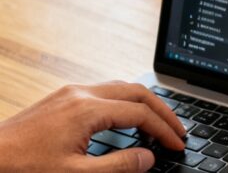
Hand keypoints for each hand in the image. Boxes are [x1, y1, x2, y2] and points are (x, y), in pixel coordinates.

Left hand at [0, 81, 186, 172]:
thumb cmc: (23, 168)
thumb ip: (118, 166)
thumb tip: (148, 157)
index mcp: (87, 109)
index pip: (140, 114)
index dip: (164, 130)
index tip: (177, 145)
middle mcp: (80, 93)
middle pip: (137, 92)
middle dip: (162, 110)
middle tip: (178, 130)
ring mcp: (69, 92)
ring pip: (121, 87)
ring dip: (144, 103)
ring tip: (159, 123)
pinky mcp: (60, 98)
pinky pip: (104, 91)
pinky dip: (124, 102)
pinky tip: (126, 117)